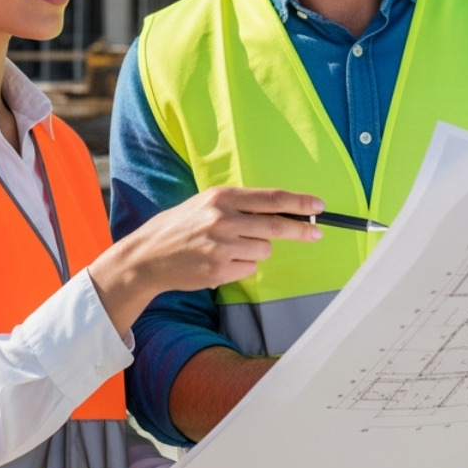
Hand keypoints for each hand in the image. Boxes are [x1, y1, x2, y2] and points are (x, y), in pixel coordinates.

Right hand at [89, 187, 323, 335]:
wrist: (149, 255)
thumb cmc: (182, 226)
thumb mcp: (207, 204)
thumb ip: (241, 206)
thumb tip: (283, 209)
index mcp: (222, 197)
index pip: (272, 198)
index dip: (299, 203)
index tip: (318, 206)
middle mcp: (223, 219)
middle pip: (277, 226)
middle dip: (302, 230)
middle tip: (317, 232)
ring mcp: (222, 246)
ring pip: (264, 250)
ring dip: (255, 250)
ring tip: (229, 248)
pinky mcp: (219, 270)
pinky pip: (249, 269)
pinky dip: (241, 267)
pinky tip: (220, 261)